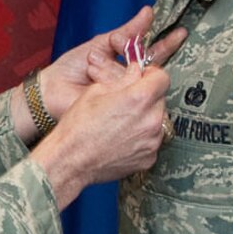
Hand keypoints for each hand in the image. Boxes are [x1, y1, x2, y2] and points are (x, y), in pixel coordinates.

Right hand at [30, 63, 170, 207]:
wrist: (70, 161)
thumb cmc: (78, 127)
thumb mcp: (96, 92)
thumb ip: (123, 79)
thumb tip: (136, 72)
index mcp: (139, 98)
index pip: (162, 78)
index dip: (152, 75)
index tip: (144, 78)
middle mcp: (151, 120)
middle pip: (160, 100)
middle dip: (146, 98)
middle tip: (126, 103)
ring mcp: (152, 142)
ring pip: (156, 121)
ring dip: (145, 118)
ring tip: (121, 123)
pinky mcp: (149, 158)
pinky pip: (151, 141)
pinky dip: (141, 138)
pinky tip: (122, 138)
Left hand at [34, 6, 185, 117]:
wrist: (50, 90)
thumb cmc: (72, 68)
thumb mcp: (100, 44)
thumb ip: (127, 31)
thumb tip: (148, 12)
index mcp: (127, 64)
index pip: (153, 53)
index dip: (167, 44)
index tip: (180, 33)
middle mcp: (130, 80)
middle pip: (147, 68)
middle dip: (134, 57)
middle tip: (118, 52)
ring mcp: (126, 96)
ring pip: (135, 79)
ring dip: (110, 69)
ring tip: (90, 67)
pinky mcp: (118, 110)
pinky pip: (125, 95)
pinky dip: (109, 82)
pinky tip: (95, 77)